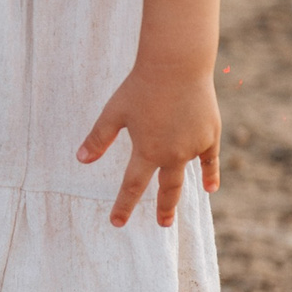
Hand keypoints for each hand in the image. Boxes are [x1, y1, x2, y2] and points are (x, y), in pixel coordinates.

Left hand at [76, 64, 220, 226]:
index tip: (117, 223)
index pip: (132, 186)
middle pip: (166, 188)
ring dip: (180, 192)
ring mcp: (193, 146)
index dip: (124, 206)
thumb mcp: (113, 112)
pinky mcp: (210, 134)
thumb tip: (81, 159)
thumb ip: (98, 138)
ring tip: (175, 208)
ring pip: (186, 174)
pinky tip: (210, 188)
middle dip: (163, 208)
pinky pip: (210, 161)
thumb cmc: (140, 87)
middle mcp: (172, 154)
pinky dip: (210, 174)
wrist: (177, 67)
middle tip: (162, 224)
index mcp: (147, 151)